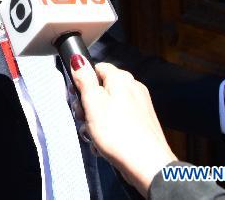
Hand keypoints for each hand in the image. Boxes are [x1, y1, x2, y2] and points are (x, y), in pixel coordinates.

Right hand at [71, 58, 175, 196]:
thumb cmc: (119, 134)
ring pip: (109, 107)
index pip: (97, 68)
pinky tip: (105, 144)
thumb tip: (78, 59)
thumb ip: (84, 79)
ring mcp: (140, 106)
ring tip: (95, 136)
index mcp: (122, 79)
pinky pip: (119, 121)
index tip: (77, 99)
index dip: (83, 82)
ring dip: (97, 121)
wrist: (148, 166)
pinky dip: (110, 130)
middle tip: (84, 119)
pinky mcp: (142, 123)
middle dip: (89, 105)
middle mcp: (134, 88)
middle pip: (102, 89)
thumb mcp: (93, 103)